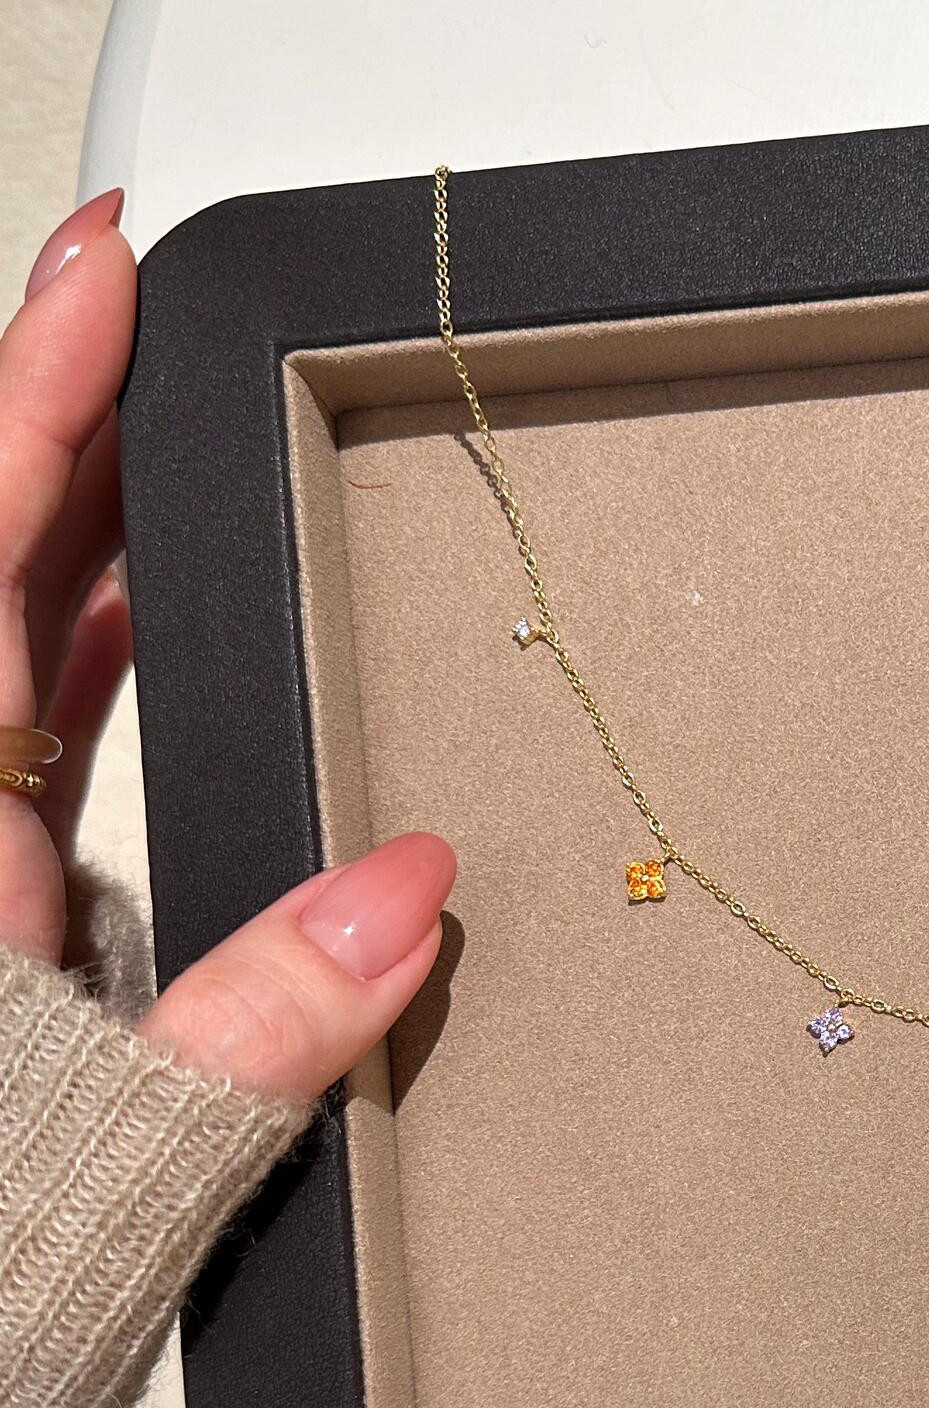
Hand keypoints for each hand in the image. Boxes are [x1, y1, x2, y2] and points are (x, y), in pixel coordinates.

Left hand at [0, 193, 454, 1098]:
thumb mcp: (122, 1143)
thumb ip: (267, 1021)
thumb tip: (409, 894)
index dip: (30, 391)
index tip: (100, 265)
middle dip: (66, 415)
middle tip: (155, 299)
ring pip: (7, 638)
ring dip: (83, 520)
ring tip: (177, 421)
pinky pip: (29, 733)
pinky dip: (87, 650)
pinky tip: (152, 612)